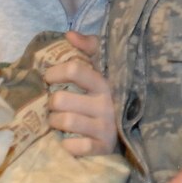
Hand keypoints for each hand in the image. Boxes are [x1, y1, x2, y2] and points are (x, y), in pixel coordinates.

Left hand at [45, 32, 118, 156]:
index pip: (73, 70)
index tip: (49, 78)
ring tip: (57, 120)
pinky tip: (69, 140)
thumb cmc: (106, 92)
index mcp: (103, 82)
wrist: (133, 126)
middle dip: (51, 103)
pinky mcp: (103, 147)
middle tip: (54, 104)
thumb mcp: (103, 65)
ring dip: (54, 122)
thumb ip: (88, 47)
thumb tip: (70, 35)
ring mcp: (105, 127)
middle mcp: (106, 104)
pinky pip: (76, 147)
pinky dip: (68, 145)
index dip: (54, 72)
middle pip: (61, 99)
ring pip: (65, 121)